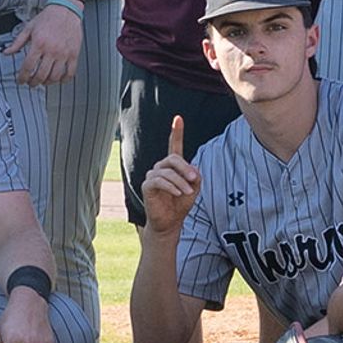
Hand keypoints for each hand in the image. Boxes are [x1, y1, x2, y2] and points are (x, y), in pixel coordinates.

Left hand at [6, 1, 81, 84]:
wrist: (66, 9)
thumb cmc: (48, 18)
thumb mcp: (29, 28)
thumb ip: (17, 42)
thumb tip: (6, 52)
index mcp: (39, 44)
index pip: (28, 67)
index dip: (22, 77)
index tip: (21, 81)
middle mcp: (52, 50)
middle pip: (41, 75)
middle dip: (33, 82)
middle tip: (31, 83)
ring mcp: (64, 53)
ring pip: (55, 76)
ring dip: (47, 83)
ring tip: (43, 82)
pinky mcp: (74, 54)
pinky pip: (70, 72)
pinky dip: (64, 80)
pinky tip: (59, 79)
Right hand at [138, 115, 200, 235]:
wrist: (170, 223)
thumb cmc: (181, 205)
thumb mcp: (194, 189)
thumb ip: (195, 176)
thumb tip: (192, 169)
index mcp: (172, 167)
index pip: (174, 146)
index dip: (176, 132)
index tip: (178, 118)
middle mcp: (161, 168)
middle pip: (173, 158)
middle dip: (185, 168)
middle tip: (195, 179)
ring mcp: (152, 176)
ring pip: (167, 171)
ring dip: (180, 182)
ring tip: (187, 192)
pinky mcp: (147, 186)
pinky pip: (158, 181)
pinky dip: (171, 186)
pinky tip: (178, 194)